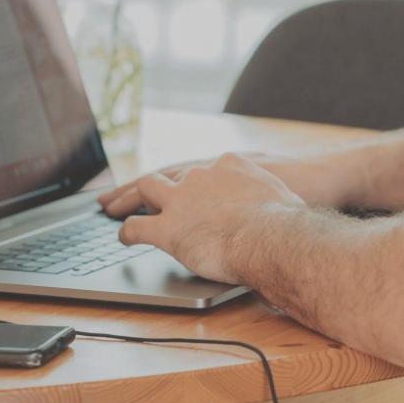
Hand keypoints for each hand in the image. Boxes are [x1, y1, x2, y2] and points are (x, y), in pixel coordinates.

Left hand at [102, 153, 304, 283]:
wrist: (273, 236)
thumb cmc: (287, 222)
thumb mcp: (283, 197)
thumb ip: (271, 200)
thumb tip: (282, 213)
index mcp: (229, 165)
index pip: (201, 171)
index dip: (188, 181)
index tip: (184, 186)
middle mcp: (201, 175)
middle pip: (169, 174)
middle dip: (152, 184)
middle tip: (138, 191)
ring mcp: (181, 199)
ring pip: (146, 189)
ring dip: (130, 198)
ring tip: (116, 207)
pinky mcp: (167, 228)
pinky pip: (137, 227)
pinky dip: (126, 232)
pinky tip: (121, 237)